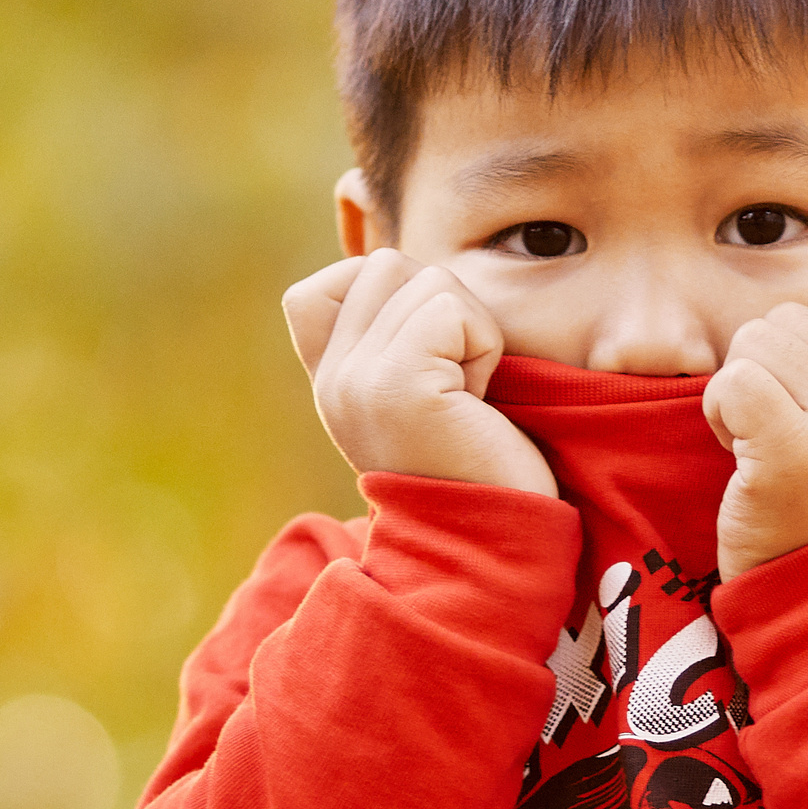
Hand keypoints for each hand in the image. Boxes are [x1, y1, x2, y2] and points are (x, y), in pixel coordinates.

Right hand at [280, 250, 556, 496]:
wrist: (488, 543)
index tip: (428, 356)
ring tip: (467, 393)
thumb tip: (405, 272)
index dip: (385, 293)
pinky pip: (449, 308)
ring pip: (425, 279)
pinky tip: (477, 398)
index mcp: (330, 381)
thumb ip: (393, 338)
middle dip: (442, 306)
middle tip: (456, 380)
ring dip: (470, 327)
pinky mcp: (396, 385)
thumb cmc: (477, 461)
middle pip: (385, 265)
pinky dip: (483, 343)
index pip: (319, 288)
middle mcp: (332, 379)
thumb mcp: (419, 393)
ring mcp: (357, 381)